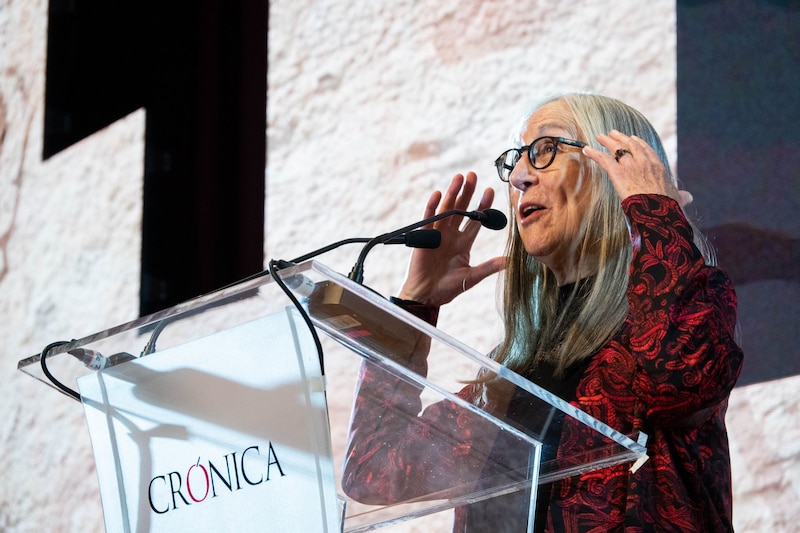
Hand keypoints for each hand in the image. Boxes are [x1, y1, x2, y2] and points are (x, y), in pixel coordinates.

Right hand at [396, 172, 504, 305]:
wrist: (426, 296)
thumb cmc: (447, 288)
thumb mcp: (472, 276)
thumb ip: (489, 267)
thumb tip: (511, 261)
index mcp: (463, 243)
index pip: (476, 220)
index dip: (483, 205)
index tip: (490, 190)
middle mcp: (451, 235)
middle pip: (461, 209)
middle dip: (467, 192)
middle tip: (473, 175)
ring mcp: (437, 235)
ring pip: (446, 210)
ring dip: (452, 193)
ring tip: (458, 177)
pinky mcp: (424, 238)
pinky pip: (428, 218)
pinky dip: (432, 206)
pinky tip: (438, 194)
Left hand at [582, 130, 691, 206]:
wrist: (658, 211)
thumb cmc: (668, 207)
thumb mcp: (677, 198)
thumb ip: (681, 196)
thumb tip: (688, 197)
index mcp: (658, 166)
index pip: (646, 150)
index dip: (638, 143)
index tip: (632, 139)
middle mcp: (644, 162)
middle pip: (630, 145)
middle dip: (621, 138)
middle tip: (613, 133)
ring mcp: (631, 166)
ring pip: (617, 148)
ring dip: (607, 141)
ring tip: (600, 136)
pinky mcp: (618, 173)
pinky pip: (603, 159)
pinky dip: (594, 153)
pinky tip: (586, 149)